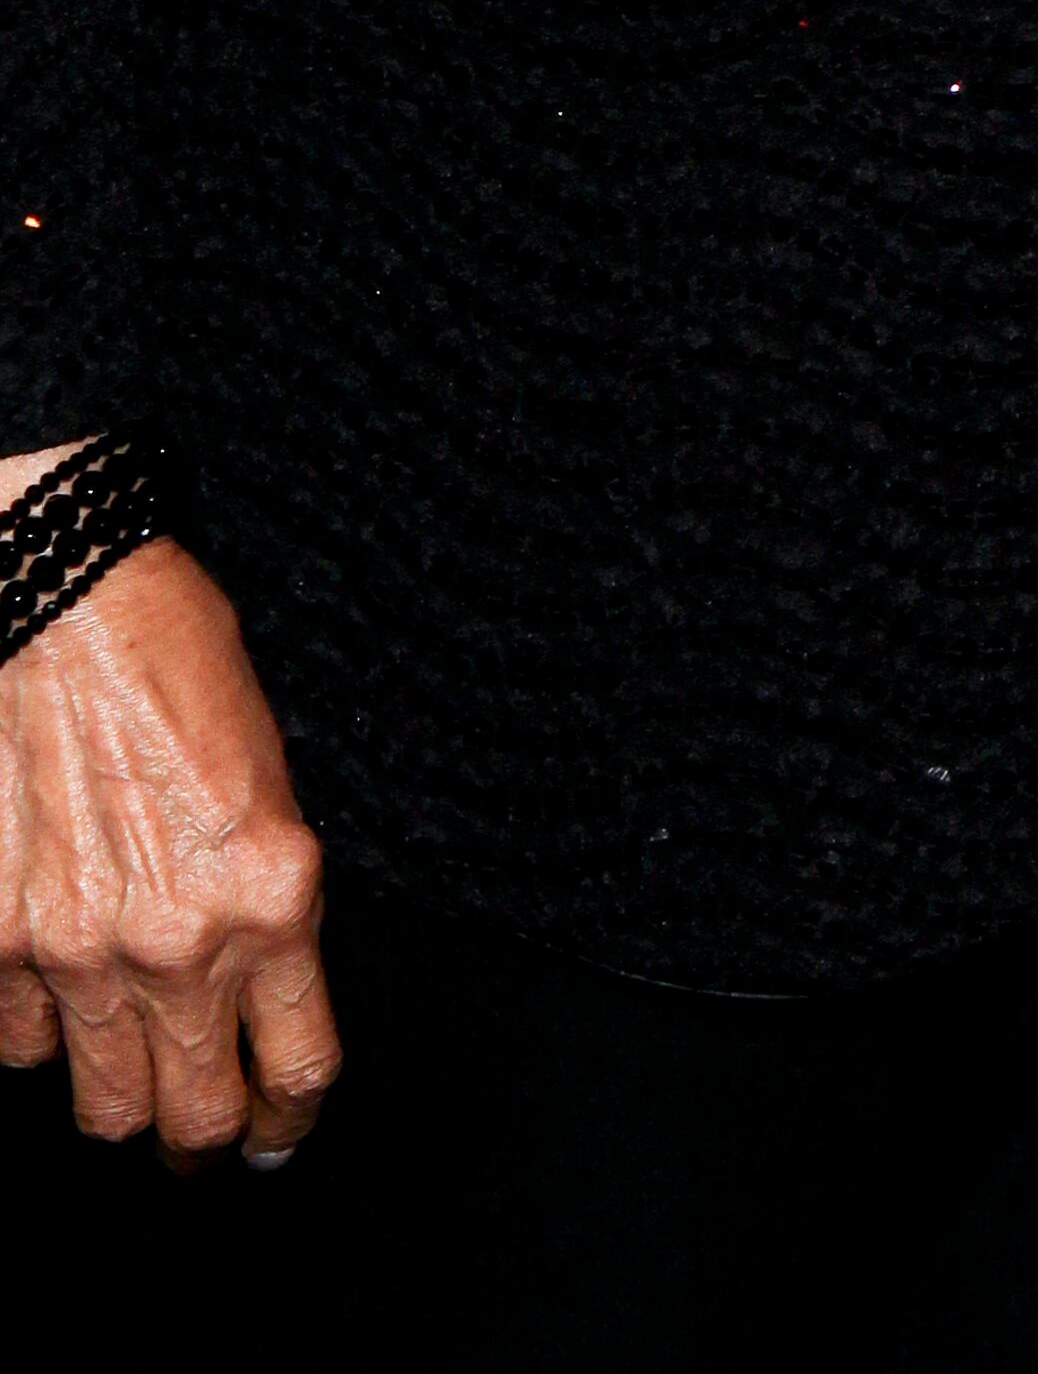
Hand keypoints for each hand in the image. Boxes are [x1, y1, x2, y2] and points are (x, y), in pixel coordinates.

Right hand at [0, 485, 335, 1167]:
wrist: (66, 608)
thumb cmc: (178, 661)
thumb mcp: (273, 773)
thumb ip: (269, 891)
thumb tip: (263, 983)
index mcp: (273, 892)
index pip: (298, 1067)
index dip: (292, 1120)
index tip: (283, 1134)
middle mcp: (180, 941)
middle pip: (194, 1120)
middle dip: (205, 1141)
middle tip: (203, 1136)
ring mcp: (78, 952)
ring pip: (99, 1106)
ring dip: (118, 1099)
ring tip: (128, 1076)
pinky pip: (16, 1045)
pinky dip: (37, 1037)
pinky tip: (55, 1003)